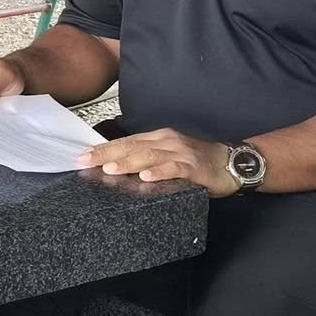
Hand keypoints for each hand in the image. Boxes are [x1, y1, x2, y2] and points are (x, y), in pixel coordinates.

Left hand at [80, 129, 238, 194]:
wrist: (233, 162)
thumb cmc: (198, 162)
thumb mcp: (169, 156)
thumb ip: (147, 159)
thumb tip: (117, 166)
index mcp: (159, 138)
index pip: (126, 142)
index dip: (103, 148)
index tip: (82, 155)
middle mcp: (167, 141)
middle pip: (132, 146)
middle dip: (106, 154)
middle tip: (85, 161)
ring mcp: (180, 152)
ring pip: (149, 156)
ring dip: (128, 163)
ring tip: (109, 169)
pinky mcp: (194, 166)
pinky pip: (174, 169)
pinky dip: (159, 172)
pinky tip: (146, 177)